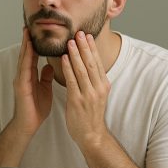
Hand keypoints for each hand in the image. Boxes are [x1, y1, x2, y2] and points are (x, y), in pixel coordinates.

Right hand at [10, 28, 53, 136]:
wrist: (28, 125)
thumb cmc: (35, 109)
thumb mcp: (44, 89)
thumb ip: (45, 77)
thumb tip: (49, 65)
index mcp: (29, 76)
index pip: (31, 57)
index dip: (32, 44)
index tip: (35, 32)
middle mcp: (22, 76)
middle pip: (25, 55)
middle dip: (26, 41)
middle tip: (28, 26)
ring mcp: (20, 81)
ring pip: (23, 60)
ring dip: (25, 46)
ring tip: (27, 34)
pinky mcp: (21, 87)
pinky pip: (24, 70)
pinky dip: (27, 59)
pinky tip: (29, 51)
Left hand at [61, 31, 110, 147]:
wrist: (91, 135)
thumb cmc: (91, 115)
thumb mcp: (96, 95)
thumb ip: (93, 81)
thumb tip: (88, 66)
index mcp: (103, 85)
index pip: (97, 63)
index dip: (92, 48)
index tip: (87, 35)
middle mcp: (98, 88)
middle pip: (91, 63)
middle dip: (85, 46)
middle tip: (79, 32)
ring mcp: (88, 94)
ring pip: (82, 70)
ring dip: (76, 54)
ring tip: (70, 41)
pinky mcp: (78, 101)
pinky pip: (72, 80)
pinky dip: (68, 68)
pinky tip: (64, 58)